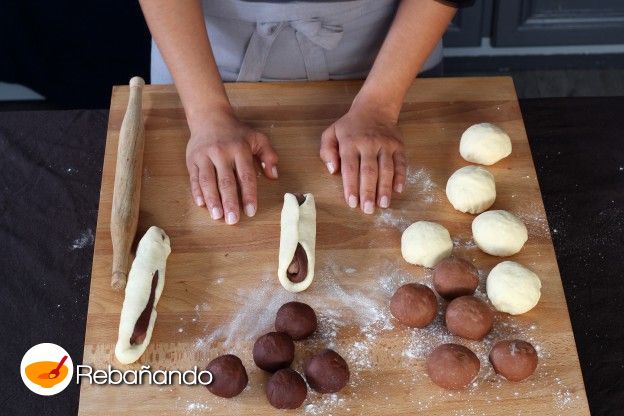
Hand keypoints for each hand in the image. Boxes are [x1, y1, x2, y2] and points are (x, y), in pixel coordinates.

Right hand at [186, 109, 277, 223]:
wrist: (209, 116)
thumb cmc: (237, 132)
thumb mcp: (257, 138)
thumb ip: (268, 156)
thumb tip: (274, 176)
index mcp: (240, 149)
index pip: (246, 176)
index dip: (248, 195)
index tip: (250, 211)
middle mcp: (221, 153)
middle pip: (226, 181)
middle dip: (230, 202)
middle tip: (232, 220)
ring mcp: (204, 156)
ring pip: (207, 181)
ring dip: (212, 200)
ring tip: (217, 216)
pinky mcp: (192, 159)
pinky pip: (194, 177)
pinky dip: (196, 191)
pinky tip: (201, 203)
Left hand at [319, 100, 405, 213]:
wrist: (375, 108)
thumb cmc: (349, 126)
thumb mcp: (331, 133)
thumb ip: (327, 151)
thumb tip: (333, 170)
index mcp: (350, 142)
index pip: (350, 168)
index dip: (351, 186)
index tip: (352, 203)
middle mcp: (368, 143)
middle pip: (369, 171)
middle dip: (368, 192)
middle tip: (368, 210)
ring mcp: (385, 144)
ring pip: (386, 168)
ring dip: (385, 188)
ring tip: (383, 205)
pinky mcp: (398, 145)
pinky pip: (401, 162)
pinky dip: (401, 176)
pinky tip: (398, 190)